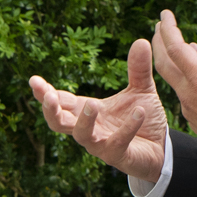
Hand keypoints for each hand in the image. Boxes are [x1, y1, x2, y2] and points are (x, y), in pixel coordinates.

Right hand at [29, 37, 171, 183]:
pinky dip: (128, 127)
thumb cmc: (144, 120)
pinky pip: (118, 143)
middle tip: (48, 96)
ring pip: (82, 136)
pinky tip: (139, 112)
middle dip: (50, 110)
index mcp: (86, 111)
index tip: (33, 80)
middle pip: (59, 122)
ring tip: (92, 104)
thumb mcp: (141, 90)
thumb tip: (141, 41)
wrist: (162, 148)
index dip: (45, 92)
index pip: (60, 101)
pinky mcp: (119, 156)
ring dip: (84, 121)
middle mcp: (89, 129)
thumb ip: (137, 69)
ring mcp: (101, 145)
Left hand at [151, 10, 196, 168]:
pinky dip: (187, 77)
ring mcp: (189, 107)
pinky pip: (185, 92)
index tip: (164, 14)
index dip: (168, 28)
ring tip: (188, 48)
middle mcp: (189, 94)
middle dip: (160, 41)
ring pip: (175, 78)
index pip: (176, 48)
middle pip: (164, 62)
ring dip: (175, 60)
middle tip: (160, 25)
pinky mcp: (194, 118)